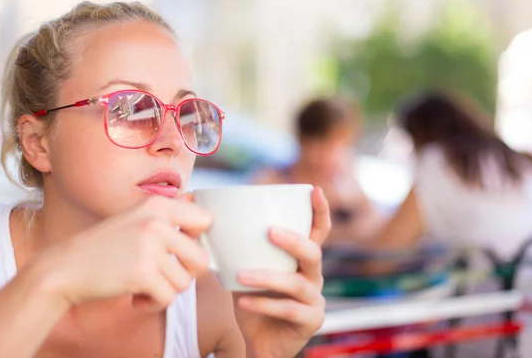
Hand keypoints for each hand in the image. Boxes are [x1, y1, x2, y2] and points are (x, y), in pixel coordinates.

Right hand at [38, 196, 211, 309]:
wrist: (65, 267)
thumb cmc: (104, 247)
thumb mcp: (136, 219)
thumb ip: (167, 217)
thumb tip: (198, 203)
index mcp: (158, 206)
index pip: (206, 219)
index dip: (198, 240)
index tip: (180, 251)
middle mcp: (157, 223)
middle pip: (201, 258)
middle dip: (184, 274)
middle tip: (163, 276)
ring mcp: (150, 247)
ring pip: (185, 282)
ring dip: (166, 291)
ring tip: (144, 285)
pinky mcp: (143, 273)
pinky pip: (168, 298)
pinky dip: (153, 303)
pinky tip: (136, 297)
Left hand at [234, 187, 330, 357]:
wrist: (260, 344)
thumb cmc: (254, 302)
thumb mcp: (246, 272)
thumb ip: (239, 251)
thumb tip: (211, 221)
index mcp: (302, 261)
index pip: (318, 231)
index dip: (319, 211)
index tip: (314, 189)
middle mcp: (314, 277)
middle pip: (313, 253)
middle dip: (293, 240)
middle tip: (269, 231)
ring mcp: (315, 300)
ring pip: (297, 284)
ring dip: (267, 277)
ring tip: (241, 275)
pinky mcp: (310, 321)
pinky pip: (287, 310)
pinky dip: (263, 304)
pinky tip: (242, 302)